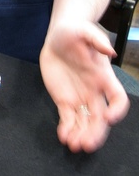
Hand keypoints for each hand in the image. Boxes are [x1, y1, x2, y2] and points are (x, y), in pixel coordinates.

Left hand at [40, 20, 129, 152]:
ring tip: (74, 144)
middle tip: (87, 143)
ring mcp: (79, 97)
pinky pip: (67, 118)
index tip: (109, 118)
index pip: (117, 98)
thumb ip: (97, 40)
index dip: (117, 110)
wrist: (58, 35)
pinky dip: (66, 129)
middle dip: (96, 132)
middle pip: (101, 118)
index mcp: (104, 77)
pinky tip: (63, 136)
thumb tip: (110, 51)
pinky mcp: (64, 100)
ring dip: (81, 135)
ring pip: (85, 122)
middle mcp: (94, 91)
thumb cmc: (75, 31)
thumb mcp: (85, 31)